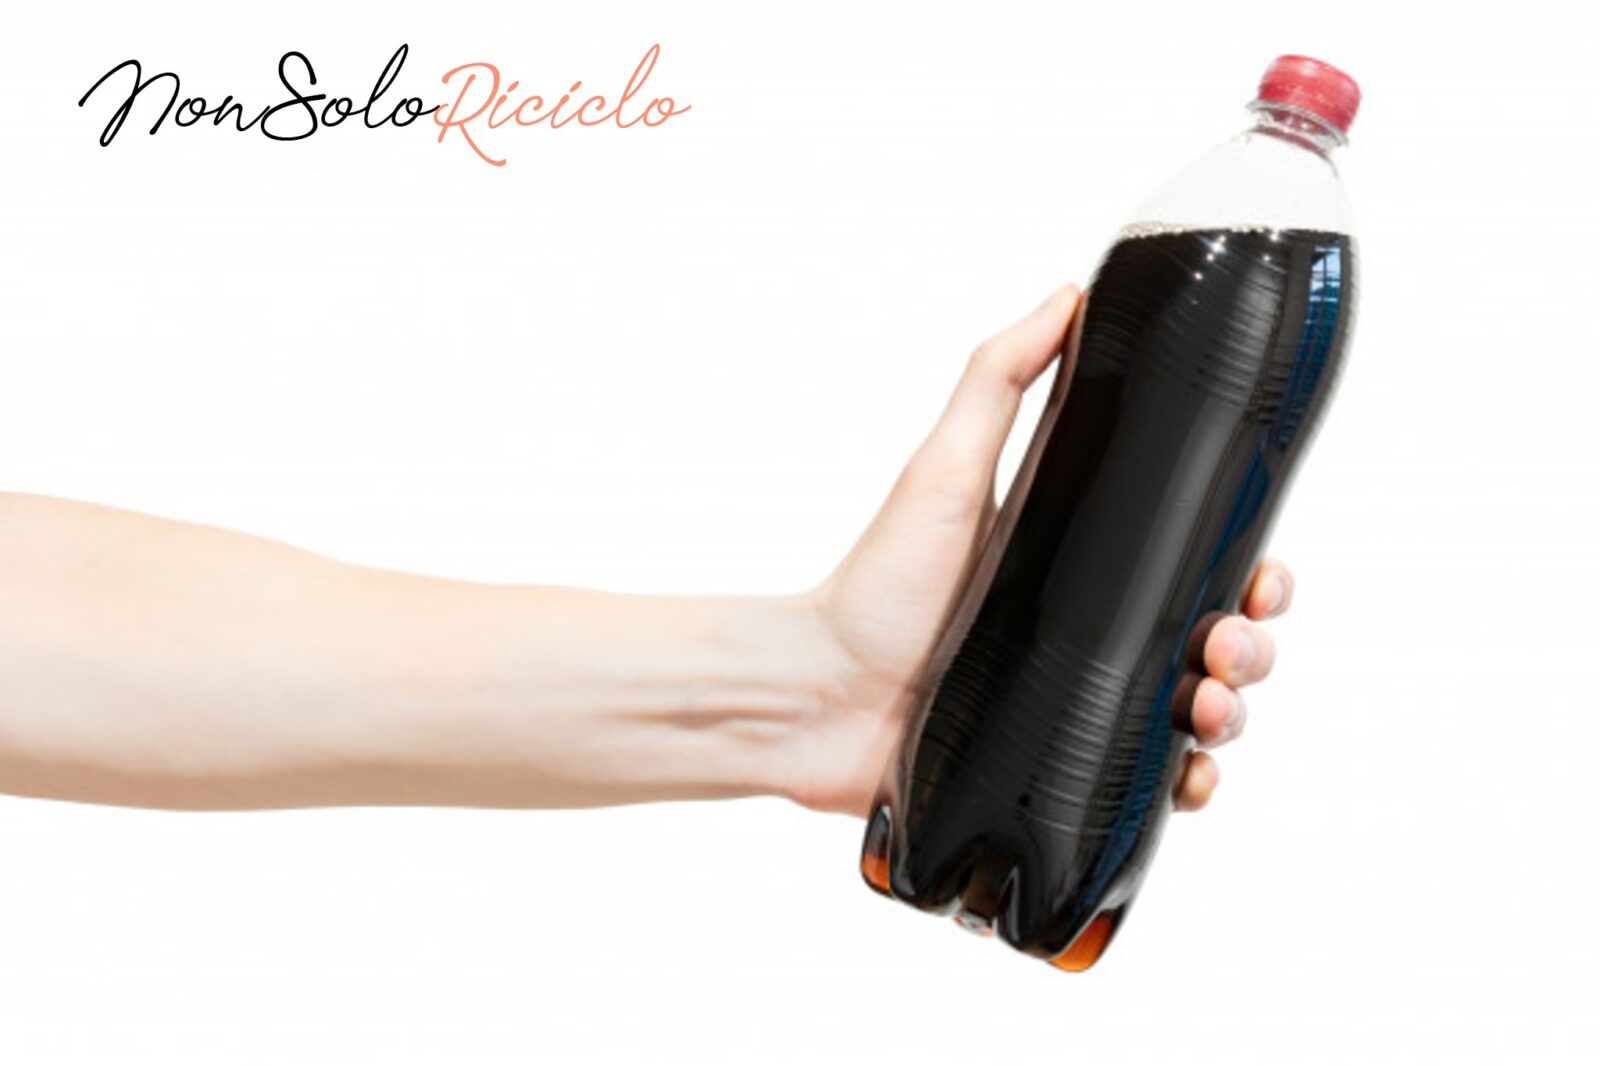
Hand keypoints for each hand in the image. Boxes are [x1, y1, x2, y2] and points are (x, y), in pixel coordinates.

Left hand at [786, 285, 1294, 816]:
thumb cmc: (873, 587)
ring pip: (1200, 711)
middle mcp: (1092, 635)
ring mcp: (1081, 707)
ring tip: (1210, 706)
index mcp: (1081, 563)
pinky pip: (1151, 785)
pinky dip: (1190, 784)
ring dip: (1232, 709)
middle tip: (1227, 642)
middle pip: (1215, 638)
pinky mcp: (1061, 771)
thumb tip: (1068, 296)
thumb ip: (998, 379)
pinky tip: (1191, 776)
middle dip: (1250, 642)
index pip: (1195, 560)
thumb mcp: (944, 471)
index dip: (1248, 567)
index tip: (1260, 571)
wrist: (815, 698)